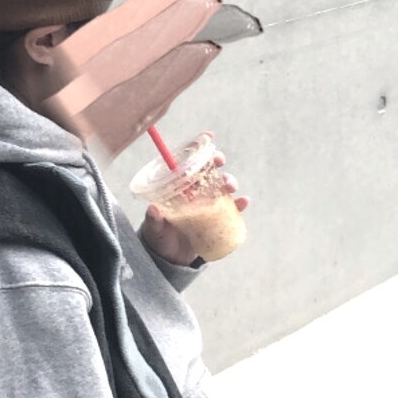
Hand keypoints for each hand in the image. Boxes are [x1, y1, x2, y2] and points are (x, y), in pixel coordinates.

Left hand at [141, 147, 249, 267]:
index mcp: (177, 187)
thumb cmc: (158, 238)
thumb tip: (153, 210)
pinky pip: (231, 209)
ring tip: (230, 185)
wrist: (170, 260)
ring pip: (221, 187)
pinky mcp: (217, 219)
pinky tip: (243, 202)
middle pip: (208, 171)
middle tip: (219, 161)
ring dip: (228, 182)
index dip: (199, 148)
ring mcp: (207, 205)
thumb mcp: (154, 229)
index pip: (188, 163)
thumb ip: (154, 220)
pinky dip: (239, 205)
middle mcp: (194, 192)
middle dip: (216, 162)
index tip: (208, 136)